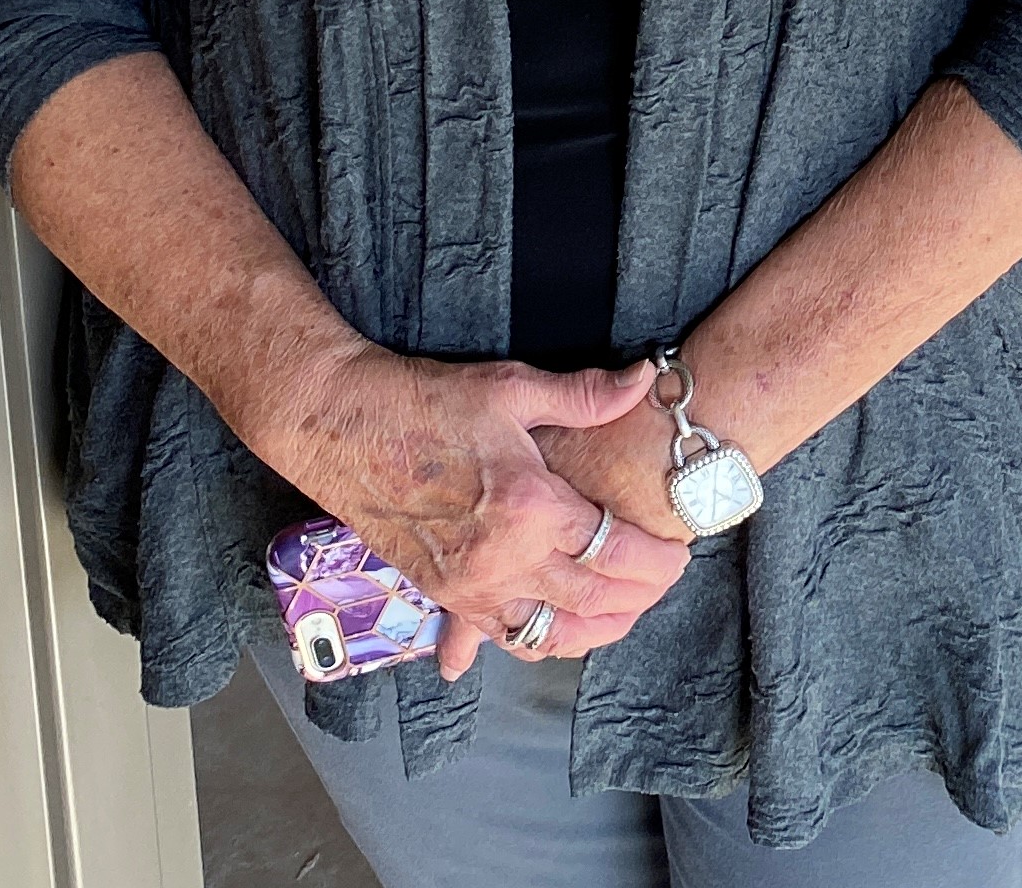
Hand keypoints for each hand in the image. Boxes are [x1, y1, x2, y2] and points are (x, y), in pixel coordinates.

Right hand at [248, 343, 693, 677]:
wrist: (340, 428)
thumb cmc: (424, 402)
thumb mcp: (511, 387)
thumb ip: (584, 395)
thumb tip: (644, 379)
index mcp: (528, 506)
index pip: (614, 548)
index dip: (656, 555)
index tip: (681, 549)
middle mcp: (502, 559)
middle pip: (592, 599)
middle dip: (641, 596)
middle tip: (667, 579)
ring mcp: (468, 586)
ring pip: (548, 635)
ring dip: (597, 630)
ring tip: (629, 610)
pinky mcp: (442, 596)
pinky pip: (501, 638)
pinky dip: (539, 641)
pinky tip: (563, 630)